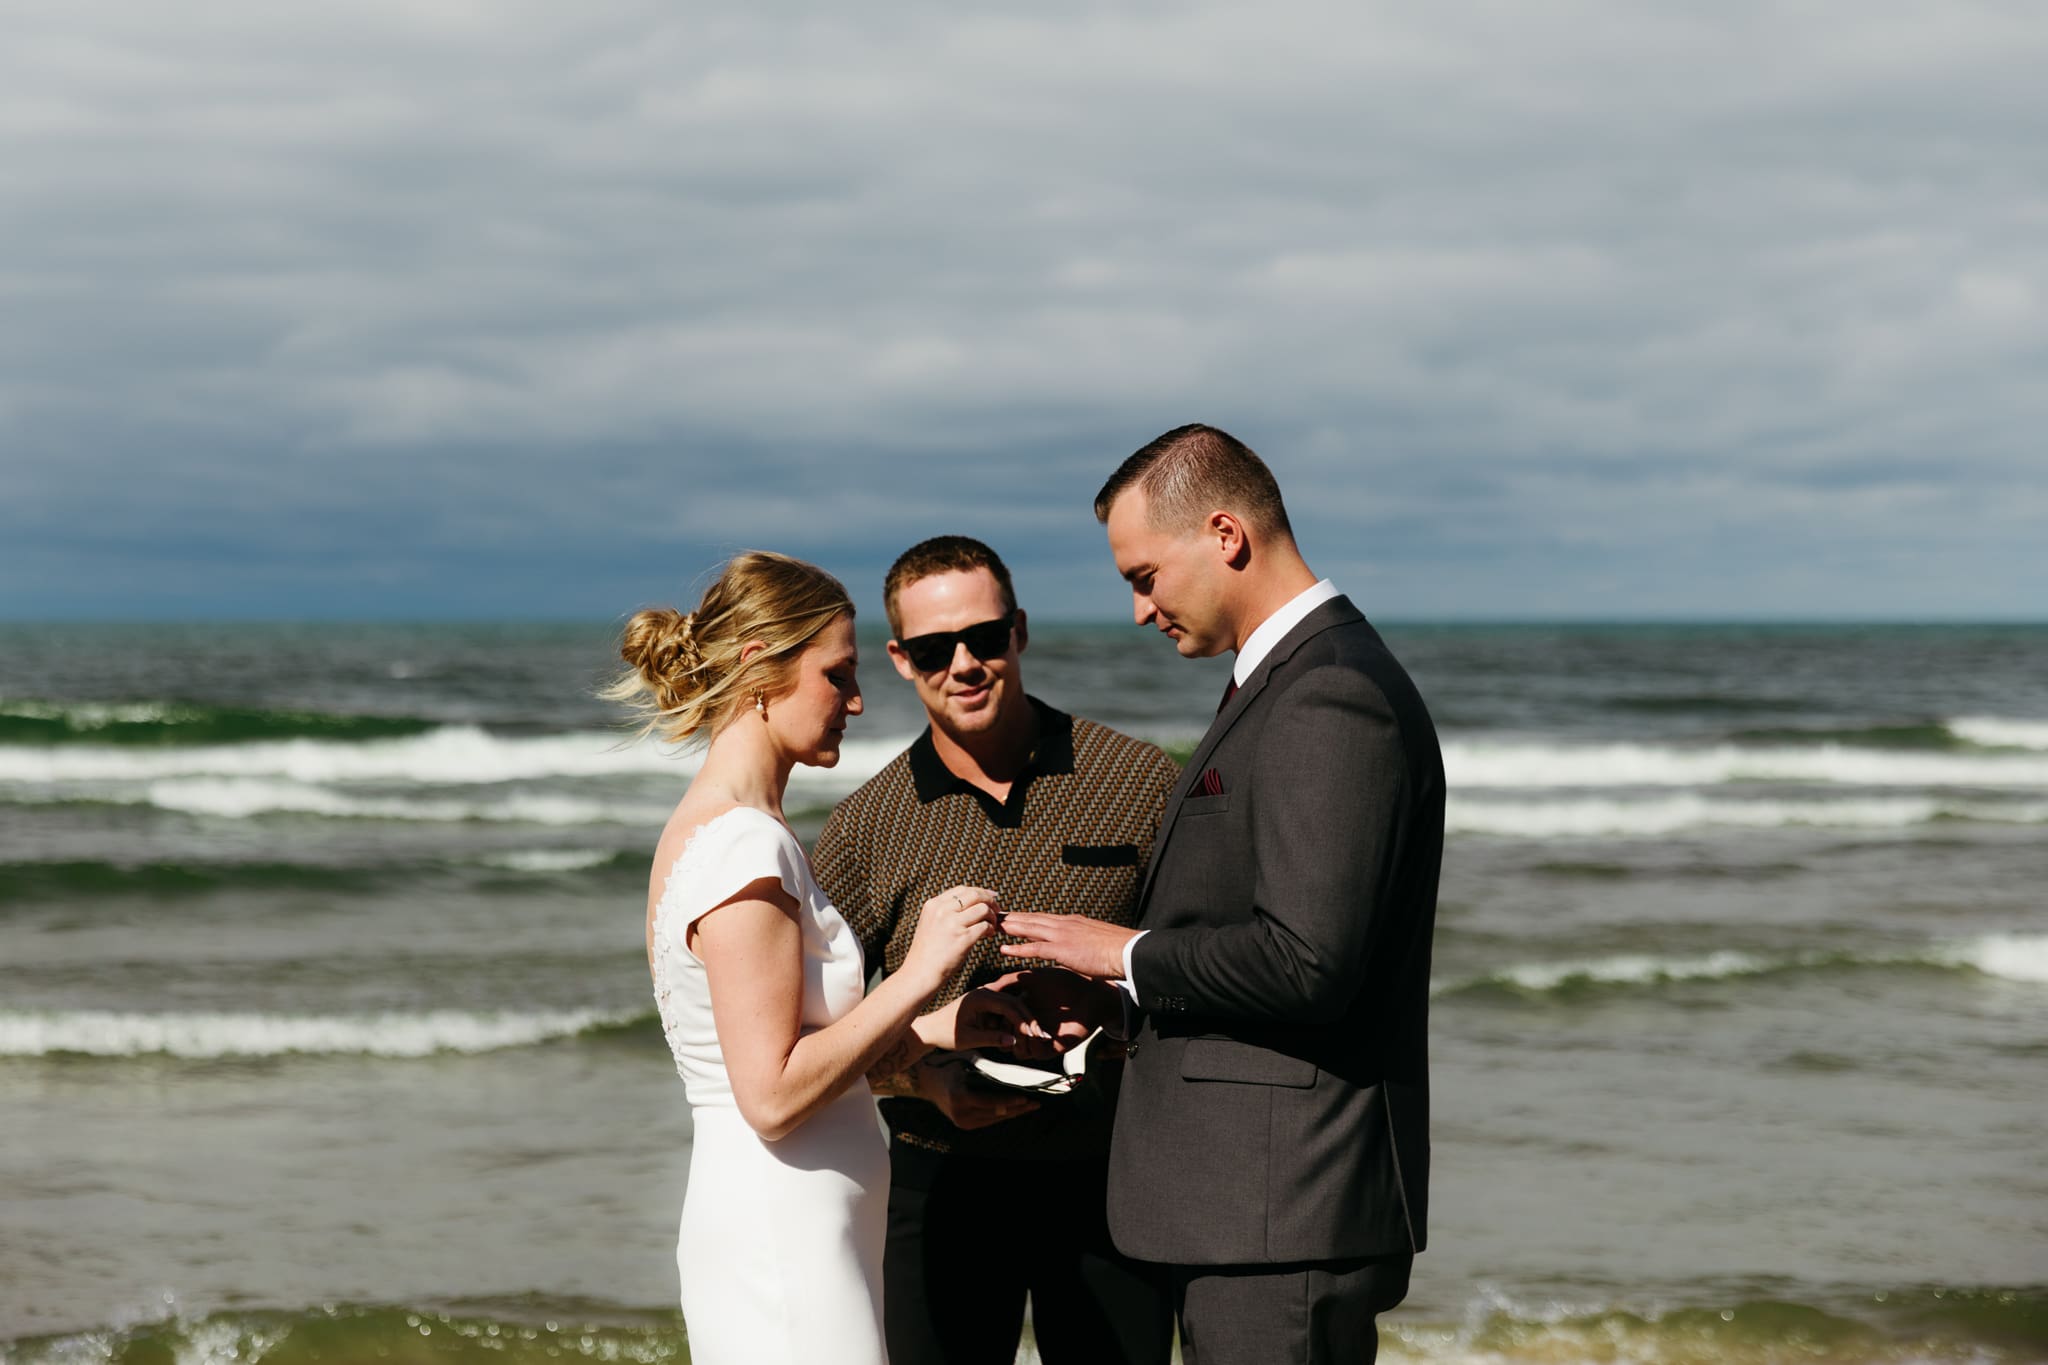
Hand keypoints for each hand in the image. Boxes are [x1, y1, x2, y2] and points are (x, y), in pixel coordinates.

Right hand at [902, 884, 1001, 989]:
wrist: (920, 972)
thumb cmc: (927, 951)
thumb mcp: (930, 922)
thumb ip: (945, 911)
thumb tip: (971, 903)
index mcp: (933, 904)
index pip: (962, 889)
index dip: (979, 892)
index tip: (990, 897)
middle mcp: (942, 910)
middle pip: (975, 895)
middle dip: (989, 901)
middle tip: (997, 910)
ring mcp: (952, 924)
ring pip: (983, 908)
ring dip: (992, 916)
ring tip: (991, 925)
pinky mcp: (963, 938)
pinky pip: (985, 926)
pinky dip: (991, 929)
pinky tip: (988, 935)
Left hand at [911, 985, 1047, 1053]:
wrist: (931, 1029)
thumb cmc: (945, 1034)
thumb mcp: (968, 1039)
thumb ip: (991, 1038)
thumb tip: (1013, 1041)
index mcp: (979, 997)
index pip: (1008, 1006)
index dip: (1023, 1021)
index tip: (1035, 1035)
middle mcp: (984, 992)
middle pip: (1015, 1002)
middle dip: (1029, 1019)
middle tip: (1042, 1034)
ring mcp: (986, 996)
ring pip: (1013, 1005)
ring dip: (1025, 1019)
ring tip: (1038, 1034)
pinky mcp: (987, 1003)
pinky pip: (1006, 1009)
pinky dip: (1016, 1020)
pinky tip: (1026, 1032)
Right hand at [915, 1053, 1040, 1130]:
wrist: (927, 1081)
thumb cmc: (948, 1066)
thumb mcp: (965, 1063)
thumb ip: (985, 1070)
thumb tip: (1012, 1074)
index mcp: (960, 1096)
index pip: (991, 1102)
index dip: (1010, 1100)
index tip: (1026, 1098)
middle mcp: (960, 1113)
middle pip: (996, 1113)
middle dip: (1017, 1109)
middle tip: (1035, 1104)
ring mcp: (961, 1121)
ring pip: (994, 1119)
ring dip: (1012, 1113)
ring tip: (1029, 1107)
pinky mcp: (963, 1125)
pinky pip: (987, 1121)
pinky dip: (1001, 1114)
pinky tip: (1015, 1110)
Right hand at [994, 968, 1119, 1044]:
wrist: (1089, 992)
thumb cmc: (1063, 981)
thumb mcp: (1031, 977)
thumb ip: (1009, 981)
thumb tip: (987, 986)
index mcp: (1021, 1011)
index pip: (999, 1022)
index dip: (992, 1021)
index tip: (986, 1015)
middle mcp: (1029, 1026)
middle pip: (1004, 1039)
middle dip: (1000, 1032)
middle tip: (1001, 1024)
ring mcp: (1040, 1038)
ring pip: (1017, 1051)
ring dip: (1015, 1040)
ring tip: (1021, 1028)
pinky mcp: (1052, 1047)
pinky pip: (1033, 1054)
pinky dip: (1030, 1045)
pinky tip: (1035, 1032)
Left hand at [997, 912, 1136, 980]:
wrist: (1129, 951)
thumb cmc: (1117, 949)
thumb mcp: (1096, 940)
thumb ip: (1083, 940)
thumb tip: (1078, 945)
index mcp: (1072, 922)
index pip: (1043, 918)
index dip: (1025, 917)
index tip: (1010, 915)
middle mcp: (1064, 924)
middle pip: (1032, 919)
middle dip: (1011, 917)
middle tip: (993, 915)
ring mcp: (1062, 935)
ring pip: (1029, 929)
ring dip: (1009, 928)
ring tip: (992, 926)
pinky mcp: (1063, 949)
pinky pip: (1035, 949)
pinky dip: (1018, 948)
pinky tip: (1004, 950)